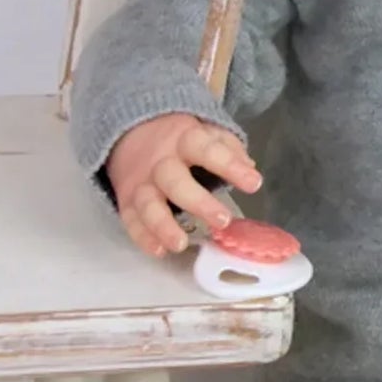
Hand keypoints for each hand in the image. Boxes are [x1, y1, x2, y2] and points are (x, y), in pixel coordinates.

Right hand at [105, 113, 261, 257]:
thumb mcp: (207, 132)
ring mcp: (142, 183)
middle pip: (175, 181)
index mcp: (185, 140)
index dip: (230, 166)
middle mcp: (161, 162)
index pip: (207, 150)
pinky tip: (159, 250)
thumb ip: (229, 149)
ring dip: (163, 226)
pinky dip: (143, 237)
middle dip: (198, 202)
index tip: (254, 183)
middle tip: (223, 220)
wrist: (129, 131)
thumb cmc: (180, 140)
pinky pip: (131, 220)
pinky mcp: (127, 201)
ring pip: (148, 204)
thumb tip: (250, 169)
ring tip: (181, 244)